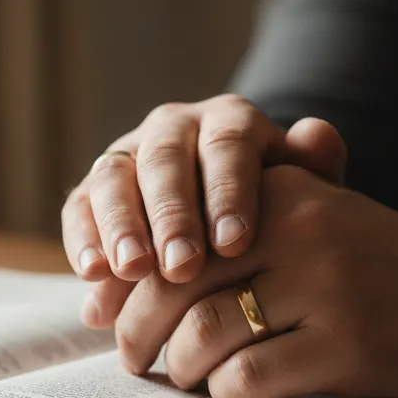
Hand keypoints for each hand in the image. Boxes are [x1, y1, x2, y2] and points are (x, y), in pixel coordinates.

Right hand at [61, 94, 345, 325]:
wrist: (230, 226)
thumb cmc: (278, 215)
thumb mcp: (305, 195)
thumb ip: (313, 169)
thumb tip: (318, 136)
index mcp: (228, 121)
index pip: (227, 144)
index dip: (227, 192)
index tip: (234, 245)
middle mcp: (173, 128)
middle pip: (165, 159)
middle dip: (171, 215)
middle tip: (181, 267)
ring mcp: (128, 156)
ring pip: (114, 178)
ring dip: (120, 225)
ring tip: (132, 271)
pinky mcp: (91, 191)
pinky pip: (79, 207)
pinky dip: (82, 239)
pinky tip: (92, 276)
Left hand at [110, 165, 397, 397]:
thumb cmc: (383, 270)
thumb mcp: (319, 222)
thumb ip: (244, 229)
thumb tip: (143, 269)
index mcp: (284, 193)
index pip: (178, 234)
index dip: (134, 280)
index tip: (111, 310)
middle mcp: (300, 230)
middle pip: (178, 285)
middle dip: (138, 329)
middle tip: (130, 357)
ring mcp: (326, 287)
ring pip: (205, 333)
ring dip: (180, 367)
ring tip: (181, 377)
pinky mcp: (347, 345)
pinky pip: (250, 376)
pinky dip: (227, 393)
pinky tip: (231, 393)